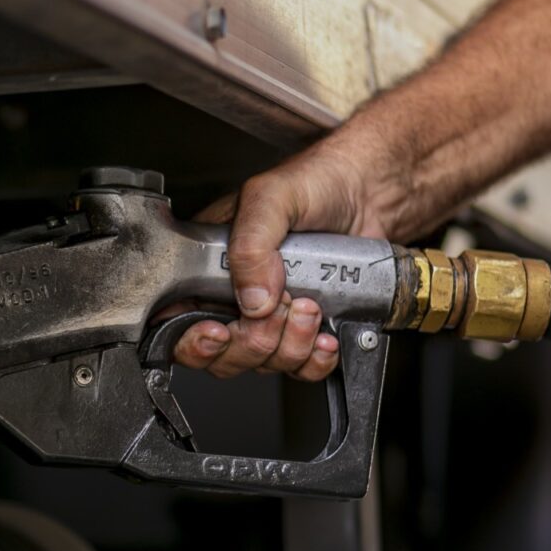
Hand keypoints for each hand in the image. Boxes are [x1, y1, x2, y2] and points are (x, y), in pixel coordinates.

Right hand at [172, 139, 409, 379]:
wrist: (371, 190)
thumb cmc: (316, 181)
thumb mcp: (271, 198)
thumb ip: (251, 244)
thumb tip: (252, 299)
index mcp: (209, 265)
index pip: (179, 320)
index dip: (193, 339)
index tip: (218, 332)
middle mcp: (234, 296)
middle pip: (222, 354)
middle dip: (252, 341)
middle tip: (280, 307)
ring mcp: (271, 316)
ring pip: (262, 364)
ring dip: (289, 346)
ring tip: (310, 307)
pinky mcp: (307, 329)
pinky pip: (301, 368)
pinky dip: (315, 361)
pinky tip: (325, 336)